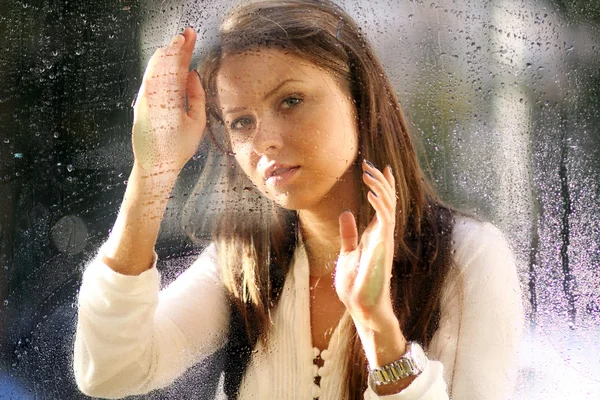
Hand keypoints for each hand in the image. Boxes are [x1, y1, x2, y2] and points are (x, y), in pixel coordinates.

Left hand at [132, 27, 205, 172]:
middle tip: (186, 36)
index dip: (181, 47)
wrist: (154, 166)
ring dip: (166, 55)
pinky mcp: (139, 103)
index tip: (188, 36)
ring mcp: (143, 98)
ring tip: (177, 47)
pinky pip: (150, 78)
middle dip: (174, 47)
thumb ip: (196, 96)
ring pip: (154, 68)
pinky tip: (166, 64)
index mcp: (169, 99)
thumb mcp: (197, 123)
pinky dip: (159, 67)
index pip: (174, 64)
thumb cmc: (178, 148)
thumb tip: (192, 75)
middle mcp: (152, 95)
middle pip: (162, 62)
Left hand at [334, 160, 396, 325]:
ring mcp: (384, 240)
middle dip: (380, 180)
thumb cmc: (356, 285)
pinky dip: (379, 205)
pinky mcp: (382, 247)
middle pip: (387, 200)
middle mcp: (382, 234)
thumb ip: (349, 234)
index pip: (382, 204)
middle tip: (368, 164)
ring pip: (388, 206)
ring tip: (368, 173)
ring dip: (380, 188)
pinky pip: (385, 221)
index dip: (383, 185)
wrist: (361, 307)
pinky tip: (371, 193)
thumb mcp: (347, 253)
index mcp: (374, 234)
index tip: (379, 166)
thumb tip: (346, 213)